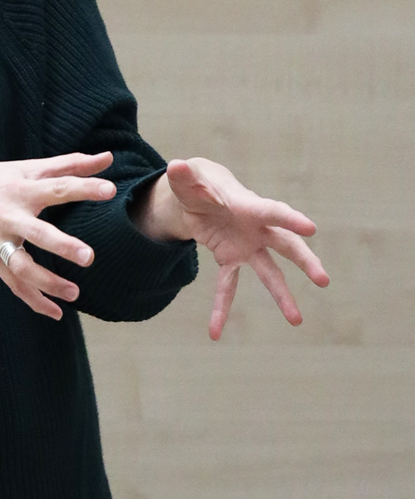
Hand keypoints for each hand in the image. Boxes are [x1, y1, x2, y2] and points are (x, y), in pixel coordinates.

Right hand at [0, 151, 116, 320]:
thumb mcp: (26, 168)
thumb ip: (69, 164)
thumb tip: (106, 158)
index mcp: (22, 189)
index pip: (57, 187)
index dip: (84, 187)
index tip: (110, 190)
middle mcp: (10, 216)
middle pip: (37, 233)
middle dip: (61, 245)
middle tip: (88, 257)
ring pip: (22, 267)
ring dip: (47, 283)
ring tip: (74, 293)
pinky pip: (14, 284)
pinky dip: (34, 300)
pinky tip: (56, 312)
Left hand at [135, 157, 329, 339]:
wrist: (196, 195)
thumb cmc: (199, 182)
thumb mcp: (188, 179)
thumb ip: (184, 176)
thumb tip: (175, 166)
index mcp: (249, 206)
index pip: (273, 212)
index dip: (290, 219)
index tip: (311, 228)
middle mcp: (256, 228)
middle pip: (286, 245)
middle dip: (305, 261)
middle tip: (323, 280)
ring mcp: (247, 246)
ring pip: (270, 272)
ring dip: (282, 295)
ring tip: (296, 320)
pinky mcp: (231, 259)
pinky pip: (229, 287)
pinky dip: (221, 309)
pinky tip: (215, 332)